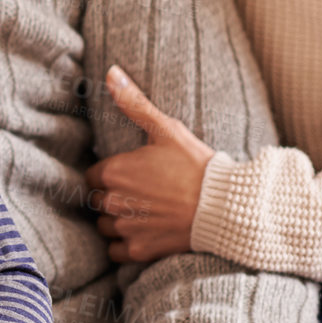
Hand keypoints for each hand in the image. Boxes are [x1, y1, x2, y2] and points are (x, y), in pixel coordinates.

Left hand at [84, 66, 215, 263]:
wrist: (227, 207)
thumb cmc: (196, 165)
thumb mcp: (166, 129)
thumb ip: (134, 103)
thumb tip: (111, 71)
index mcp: (114, 171)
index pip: (93, 176)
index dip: (110, 175)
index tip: (130, 176)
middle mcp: (113, 201)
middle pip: (97, 201)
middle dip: (113, 197)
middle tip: (141, 194)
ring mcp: (126, 227)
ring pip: (105, 226)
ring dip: (117, 221)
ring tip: (144, 213)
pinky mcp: (139, 250)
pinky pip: (116, 251)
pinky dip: (125, 245)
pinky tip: (145, 233)